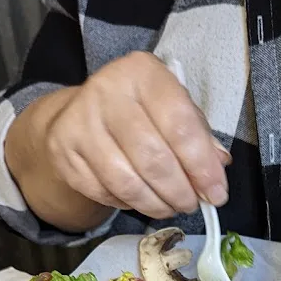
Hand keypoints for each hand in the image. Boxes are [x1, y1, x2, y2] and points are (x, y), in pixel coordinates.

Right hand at [18, 51, 229, 221]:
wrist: (82, 112)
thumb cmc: (141, 111)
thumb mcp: (174, 110)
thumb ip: (198, 137)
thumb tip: (217, 170)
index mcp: (143, 73)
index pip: (180, 125)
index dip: (202, 166)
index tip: (217, 194)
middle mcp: (107, 90)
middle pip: (153, 158)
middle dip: (179, 192)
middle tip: (191, 204)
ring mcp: (80, 122)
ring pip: (127, 182)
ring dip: (155, 204)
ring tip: (170, 207)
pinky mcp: (64, 151)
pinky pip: (104, 192)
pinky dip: (128, 204)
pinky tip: (140, 199)